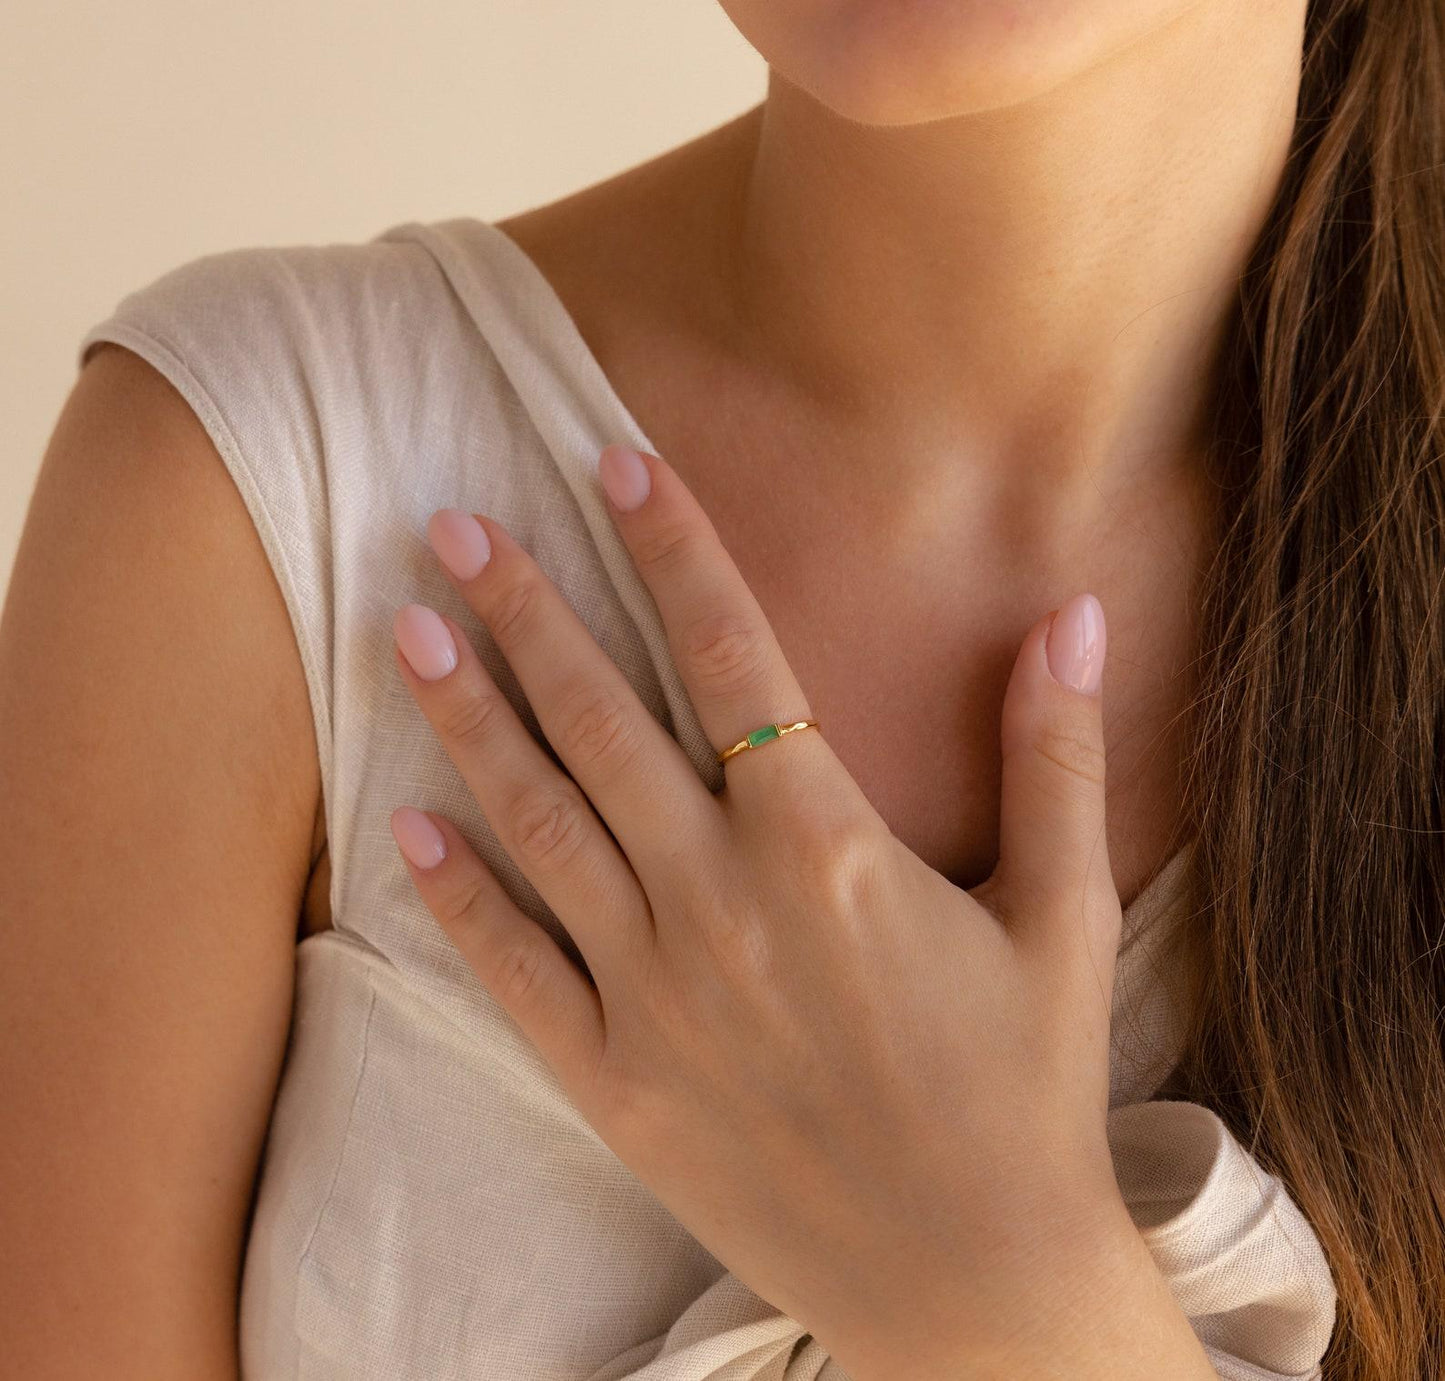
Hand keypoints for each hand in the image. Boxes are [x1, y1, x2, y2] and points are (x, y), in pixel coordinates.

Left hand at [389, 444, 1150, 1377]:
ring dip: (468, 719)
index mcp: (831, 848)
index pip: (731, 654)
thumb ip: (1055, 758)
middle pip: (602, 720)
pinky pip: (516, 968)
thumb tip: (1072, 613)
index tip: (610, 459)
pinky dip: (457, 892)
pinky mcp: (618, 1081)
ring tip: (408, 632)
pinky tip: (402, 822)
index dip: (670, 546)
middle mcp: (727, 904)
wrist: (972, 1283)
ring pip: (540, 824)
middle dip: (525, 610)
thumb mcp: (1067, 916)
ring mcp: (659, 995)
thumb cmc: (1027, 1089)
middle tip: (452, 523)